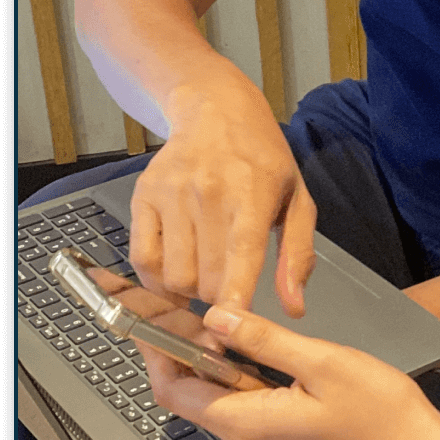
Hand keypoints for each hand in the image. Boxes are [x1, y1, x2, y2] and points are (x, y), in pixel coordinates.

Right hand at [129, 74, 316, 315]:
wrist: (217, 111)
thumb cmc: (263, 159)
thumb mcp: (297, 199)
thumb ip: (297, 254)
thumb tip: (295, 307)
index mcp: (252, 195)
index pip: (241, 258)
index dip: (236, 301)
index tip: (235, 329)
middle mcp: (209, 194)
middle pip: (205, 279)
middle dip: (218, 299)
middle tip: (228, 294)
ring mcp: (172, 195)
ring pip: (173, 276)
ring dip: (189, 290)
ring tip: (205, 275)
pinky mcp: (144, 197)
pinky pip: (142, 259)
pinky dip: (157, 278)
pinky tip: (177, 271)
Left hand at [141, 305, 439, 439]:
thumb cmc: (379, 411)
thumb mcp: (321, 361)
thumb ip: (263, 339)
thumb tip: (216, 319)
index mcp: (249, 423)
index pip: (176, 393)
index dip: (159, 355)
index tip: (154, 323)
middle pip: (203, 401)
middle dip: (197, 358)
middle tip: (204, 315)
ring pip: (234, 410)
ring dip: (230, 374)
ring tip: (243, 334)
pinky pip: (261, 424)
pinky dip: (255, 393)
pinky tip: (280, 369)